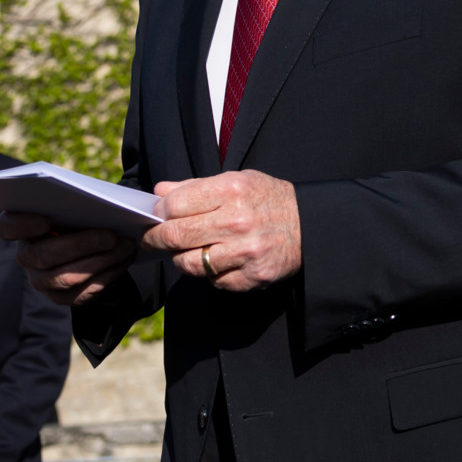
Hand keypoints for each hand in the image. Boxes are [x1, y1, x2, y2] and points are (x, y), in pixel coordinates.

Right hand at [0, 212, 138, 304]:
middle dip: (80, 245)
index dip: (22, 225)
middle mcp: (26, 256)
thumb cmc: (79, 216)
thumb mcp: (75, 204)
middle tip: (110, 236)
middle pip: (43, 255)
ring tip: (125, 247)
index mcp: (21, 228)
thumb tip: (98, 204)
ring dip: (100, 261)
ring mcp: (41, 280)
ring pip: (66, 278)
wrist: (90, 244)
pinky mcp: (61, 298)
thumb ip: (76, 201)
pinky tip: (124, 260)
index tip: (45, 219)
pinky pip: (82, 293)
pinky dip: (108, 275)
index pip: (7, 227)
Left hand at [149, 171, 300, 291]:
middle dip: (157, 238)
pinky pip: (213, 280)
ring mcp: (246, 252)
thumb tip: (159, 192)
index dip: (159, 211)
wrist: (310, 226)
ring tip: (185, 251)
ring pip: (190, 263)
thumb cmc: (267, 199)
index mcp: (232, 190)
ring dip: (181, 258)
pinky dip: (210, 273)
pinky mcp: (252, 277)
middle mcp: (238, 220)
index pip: (175, 204)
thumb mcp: (237, 180)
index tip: (155, 216)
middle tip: (151, 239)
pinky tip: (217, 261)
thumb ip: (196, 187)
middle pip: (176, 235)